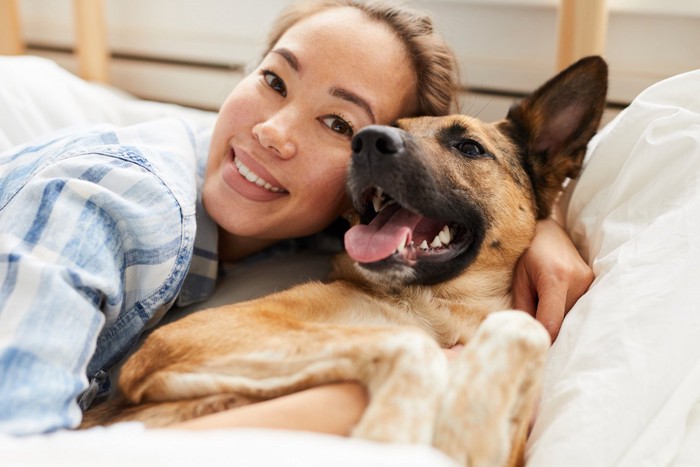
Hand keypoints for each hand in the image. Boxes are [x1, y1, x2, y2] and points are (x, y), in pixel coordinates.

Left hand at [512, 217, 592, 341]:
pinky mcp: (593, 281)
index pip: (552, 322)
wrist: (547, 231)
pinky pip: (580, 307)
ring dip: (558, 318)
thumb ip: (523, 309)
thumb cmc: (527, 254)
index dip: (542, 338)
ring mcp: (589, 281)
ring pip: (572, 317)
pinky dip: (566, 311)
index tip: (533, 343)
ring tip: (545, 305)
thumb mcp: (519, 281)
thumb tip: (529, 336)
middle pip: (563, 322)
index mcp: (556, 278)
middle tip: (535, 327)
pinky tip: (556, 303)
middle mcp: (578, 280)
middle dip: (548, 328)